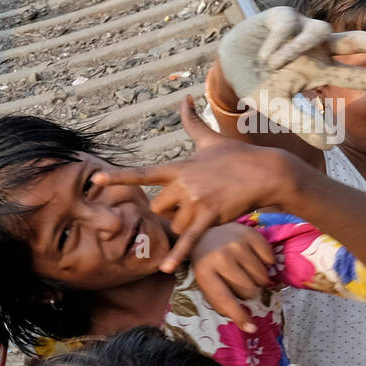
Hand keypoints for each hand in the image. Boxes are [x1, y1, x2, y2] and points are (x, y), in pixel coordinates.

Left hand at [94, 97, 291, 271]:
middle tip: (195, 201)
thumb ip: (192, 121)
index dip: (120, 177)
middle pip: (159, 209)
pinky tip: (165, 269)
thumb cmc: (237, 156)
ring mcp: (196, 201)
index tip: (98, 179)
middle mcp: (183, 184)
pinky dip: (177, 255)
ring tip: (209, 208)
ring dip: (187, 224)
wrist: (267, 172)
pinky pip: (188, 239)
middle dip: (171, 212)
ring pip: (175, 225)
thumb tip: (185, 96)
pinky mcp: (210, 217)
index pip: (143, 173)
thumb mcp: (210, 138)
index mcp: (178, 168)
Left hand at [191, 223, 274, 333]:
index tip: (251, 328)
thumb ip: (221, 301)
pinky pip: (269, 260)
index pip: (225, 299)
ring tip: (245, 270)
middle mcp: (220, 257)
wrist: (208, 232)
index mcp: (204, 272)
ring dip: (257, 279)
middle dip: (248, 292)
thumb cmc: (208, 264)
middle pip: (248, 290)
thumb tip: (247, 326)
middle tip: (240, 283)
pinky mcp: (251, 234)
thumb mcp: (206, 282)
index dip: (239, 316)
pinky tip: (253, 258)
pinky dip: (266, 262)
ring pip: (261, 277)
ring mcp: (236, 244)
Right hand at [217, 7, 365, 147]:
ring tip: (271, 63)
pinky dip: (277, 42)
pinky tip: (263, 55)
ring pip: (317, 31)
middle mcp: (318, 48)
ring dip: (297, 47)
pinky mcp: (281, 16)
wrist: (227, 67)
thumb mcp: (279, 109)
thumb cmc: (259, 86)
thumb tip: (332, 146)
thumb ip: (304, 124)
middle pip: (353, 41)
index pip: (358, 76)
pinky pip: (288, 25)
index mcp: (321, 71)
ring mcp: (301, 30)